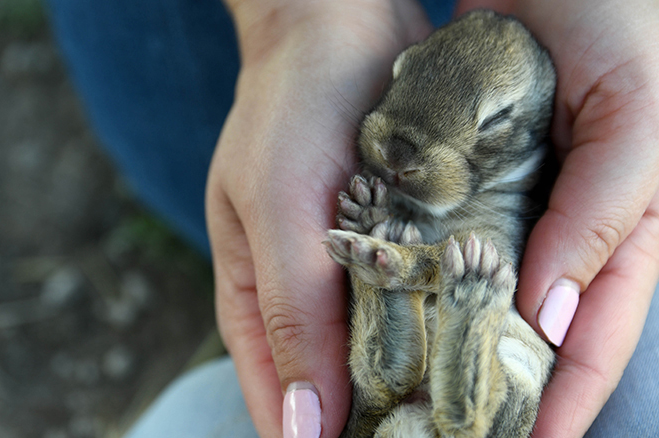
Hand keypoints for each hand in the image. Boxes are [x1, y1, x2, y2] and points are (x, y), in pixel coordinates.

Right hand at [206, 1, 429, 436]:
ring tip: (464, 405)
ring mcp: (351, 271)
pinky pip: (418, 301)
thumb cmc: (290, 112)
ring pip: (385, 350)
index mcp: (257, 299)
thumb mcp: (276, 213)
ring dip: (421, 377)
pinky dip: (443, 324)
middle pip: (338, 387)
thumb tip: (301, 429)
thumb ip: (289, 317)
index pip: (281, 403)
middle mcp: (305, 295)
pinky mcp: (394, 242)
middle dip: (383, 420)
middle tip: (438, 436)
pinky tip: (474, 342)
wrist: (339, 24)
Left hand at [458, 0, 658, 435]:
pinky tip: (401, 304)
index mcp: (630, 227)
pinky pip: (455, 238)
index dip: (564, 402)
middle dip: (501, 383)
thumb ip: (600, 220)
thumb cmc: (624, 17)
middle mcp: (574, 226)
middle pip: (537, 329)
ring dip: (458, 336)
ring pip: (491, 291)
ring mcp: (525, 203)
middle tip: (450, 427)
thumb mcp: (635, 118)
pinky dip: (432, 274)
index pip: (596, 338)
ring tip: (416, 384)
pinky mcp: (480, 175)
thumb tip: (549, 316)